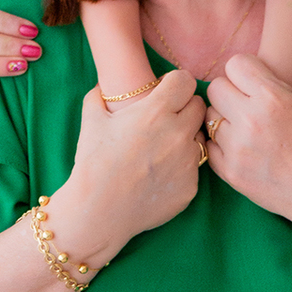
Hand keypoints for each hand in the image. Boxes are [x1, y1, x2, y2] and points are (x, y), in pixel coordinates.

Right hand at [53, 71, 204, 263]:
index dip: (175, 83)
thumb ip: (100, 95)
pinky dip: (181, 167)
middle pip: (199, 106)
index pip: (186, 81)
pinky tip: (160, 173)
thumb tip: (104, 84)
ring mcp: (188, 162)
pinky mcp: (191, 186)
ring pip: (199, 137)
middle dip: (185, 107)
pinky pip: (194, 167)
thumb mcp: (92, 120)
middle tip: (167, 117)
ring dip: (185, 137)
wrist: (98, 211)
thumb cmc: (93, 163)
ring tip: (162, 148)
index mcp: (156, 111)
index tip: (165, 90)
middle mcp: (178, 133)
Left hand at [205, 55, 291, 236]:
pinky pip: (208, 145)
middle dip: (230, 92)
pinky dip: (220, 144)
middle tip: (244, 103)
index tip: (253, 80)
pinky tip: (239, 146)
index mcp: (272, 97)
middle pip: (216, 88)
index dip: (245, 70)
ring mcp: (237, 148)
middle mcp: (250, 120)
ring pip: (209, 117)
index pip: (234, 64)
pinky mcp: (230, 172)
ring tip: (243, 126)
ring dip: (223, 118)